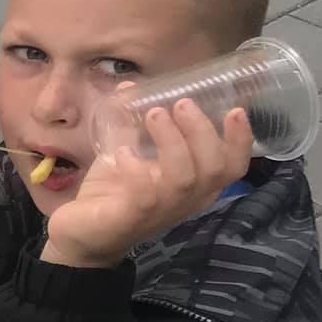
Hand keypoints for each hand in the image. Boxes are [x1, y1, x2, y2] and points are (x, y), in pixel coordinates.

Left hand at [43, 100, 251, 268]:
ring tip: (154, 114)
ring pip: (184, 178)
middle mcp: (186, 199)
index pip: (232, 166)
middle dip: (202, 130)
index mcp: (195, 184)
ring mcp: (160, 211)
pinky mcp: (131, 218)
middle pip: (214, 168)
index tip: (235, 109)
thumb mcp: (129, 152)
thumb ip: (134, 125)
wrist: (80, 235)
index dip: (241, 139)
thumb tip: (130, 86)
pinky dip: (138, 169)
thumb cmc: (114, 192)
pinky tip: (123, 153)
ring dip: (172, 141)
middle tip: (181, 103)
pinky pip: (146, 194)